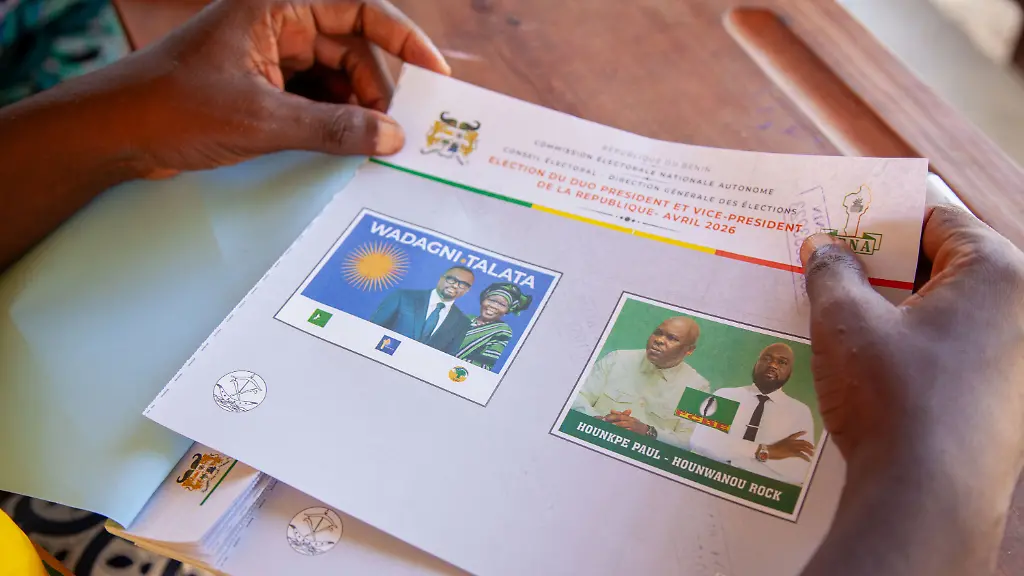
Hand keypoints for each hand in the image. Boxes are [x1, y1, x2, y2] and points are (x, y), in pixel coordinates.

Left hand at [105, 0, 450, 177]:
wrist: (112, 134)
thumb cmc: (172, 107)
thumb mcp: (262, 119)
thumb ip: (332, 128)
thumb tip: (392, 136)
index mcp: (278, 6)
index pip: (360, 12)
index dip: (404, 41)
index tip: (435, 76)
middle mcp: (279, 27)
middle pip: (353, 51)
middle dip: (380, 90)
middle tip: (405, 130)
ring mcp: (271, 60)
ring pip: (337, 81)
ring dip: (359, 112)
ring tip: (381, 146)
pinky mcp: (264, 92)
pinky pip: (317, 103)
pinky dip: (336, 125)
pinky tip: (351, 149)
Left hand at [603, 409, 650, 434]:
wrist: (647, 432)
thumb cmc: (637, 425)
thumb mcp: (630, 418)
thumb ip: (620, 414)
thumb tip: (611, 410)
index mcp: (629, 418)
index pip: (620, 416)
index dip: (612, 417)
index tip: (604, 418)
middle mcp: (631, 423)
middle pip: (620, 423)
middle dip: (612, 424)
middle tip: (604, 424)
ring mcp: (632, 430)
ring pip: (622, 429)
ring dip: (615, 429)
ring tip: (607, 430)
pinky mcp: (633, 435)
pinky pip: (626, 435)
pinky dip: (620, 435)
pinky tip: (614, 435)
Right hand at [765, 431, 813, 461]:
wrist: (771, 451)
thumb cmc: (773, 448)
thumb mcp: (780, 445)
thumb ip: (785, 445)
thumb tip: (788, 448)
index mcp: (788, 439)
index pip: (796, 435)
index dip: (801, 433)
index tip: (806, 432)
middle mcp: (792, 442)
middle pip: (803, 442)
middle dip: (809, 445)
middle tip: (813, 448)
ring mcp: (793, 447)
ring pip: (804, 448)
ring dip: (809, 451)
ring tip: (812, 455)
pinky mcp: (793, 452)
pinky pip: (802, 455)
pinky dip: (806, 458)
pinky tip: (808, 460)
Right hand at [799, 205, 1023, 573]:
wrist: (926, 501)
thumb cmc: (895, 398)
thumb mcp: (847, 322)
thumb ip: (831, 273)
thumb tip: (823, 249)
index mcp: (999, 274)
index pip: (937, 219)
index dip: (881, 220)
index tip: (840, 227)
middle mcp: (1023, 311)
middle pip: (944, 265)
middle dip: (883, 267)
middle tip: (829, 271)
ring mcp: (1018, 360)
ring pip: (946, 311)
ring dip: (893, 308)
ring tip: (837, 316)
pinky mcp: (1004, 399)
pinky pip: (954, 350)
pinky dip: (911, 344)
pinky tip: (864, 361)